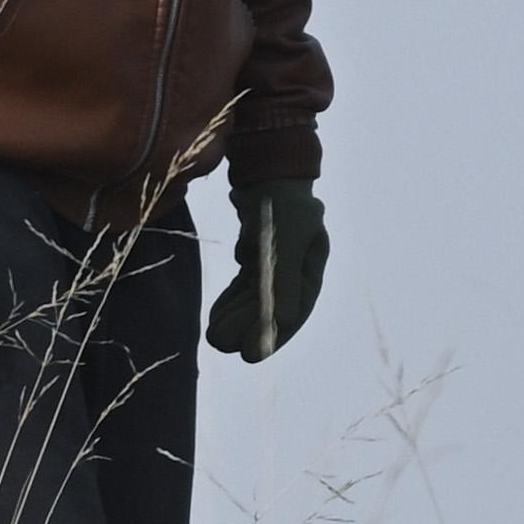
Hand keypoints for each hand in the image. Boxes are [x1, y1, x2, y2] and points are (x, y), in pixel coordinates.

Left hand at [212, 180, 328, 364]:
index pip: (293, 310)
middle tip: (220, 346)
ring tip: (213, 337)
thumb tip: (284, 321)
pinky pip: (245, 286)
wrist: (267, 167)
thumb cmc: (280, 201)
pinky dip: (231, 302)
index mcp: (311, 266)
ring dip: (236, 319)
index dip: (272, 336)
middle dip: (247, 329)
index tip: (249, 356)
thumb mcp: (283, 238)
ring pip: (256, 300)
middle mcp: (297, 268)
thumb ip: (283, 278)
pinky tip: (215, 318)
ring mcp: (277, 263)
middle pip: (272, 309)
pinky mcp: (259, 256)